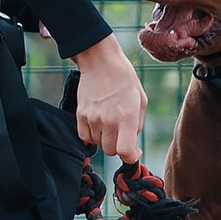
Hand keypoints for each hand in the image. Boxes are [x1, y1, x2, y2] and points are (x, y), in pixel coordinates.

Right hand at [72, 35, 146, 163]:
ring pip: (98, 144)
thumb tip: (132, 145)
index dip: (131, 157)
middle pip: (111, 151)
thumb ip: (137, 125)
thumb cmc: (125, 80)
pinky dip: (91, 135)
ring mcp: (92, 118)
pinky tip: (98, 123)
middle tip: (121, 133)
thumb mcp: (141, 101)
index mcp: (127, 117)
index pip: (125, 152)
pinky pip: (84, 137)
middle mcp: (108, 120)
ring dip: (105, 138)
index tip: (133, 152)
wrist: (101, 62)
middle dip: (118, 146)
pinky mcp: (80, 115)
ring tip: (109, 121)